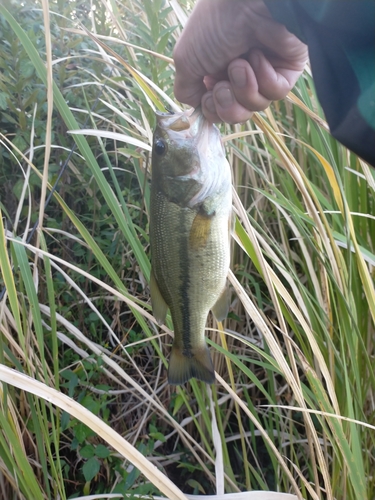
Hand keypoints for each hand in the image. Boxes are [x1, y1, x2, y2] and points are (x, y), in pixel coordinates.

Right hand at [173, 0, 307, 122]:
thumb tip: (197, 107)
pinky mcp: (287, 69)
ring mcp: (265, 71)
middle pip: (235, 114)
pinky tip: (259, 56)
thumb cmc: (214, 25)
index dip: (211, 108)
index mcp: (216, 69)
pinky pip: (276, 93)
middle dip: (227, 105)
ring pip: (255, 106)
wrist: (249, 1)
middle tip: (223, 85)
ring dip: (244, 88)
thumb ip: (186, 90)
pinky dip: (264, 79)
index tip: (208, 93)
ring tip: (241, 64)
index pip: (216, 109)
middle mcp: (240, 72)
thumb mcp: (186, 59)